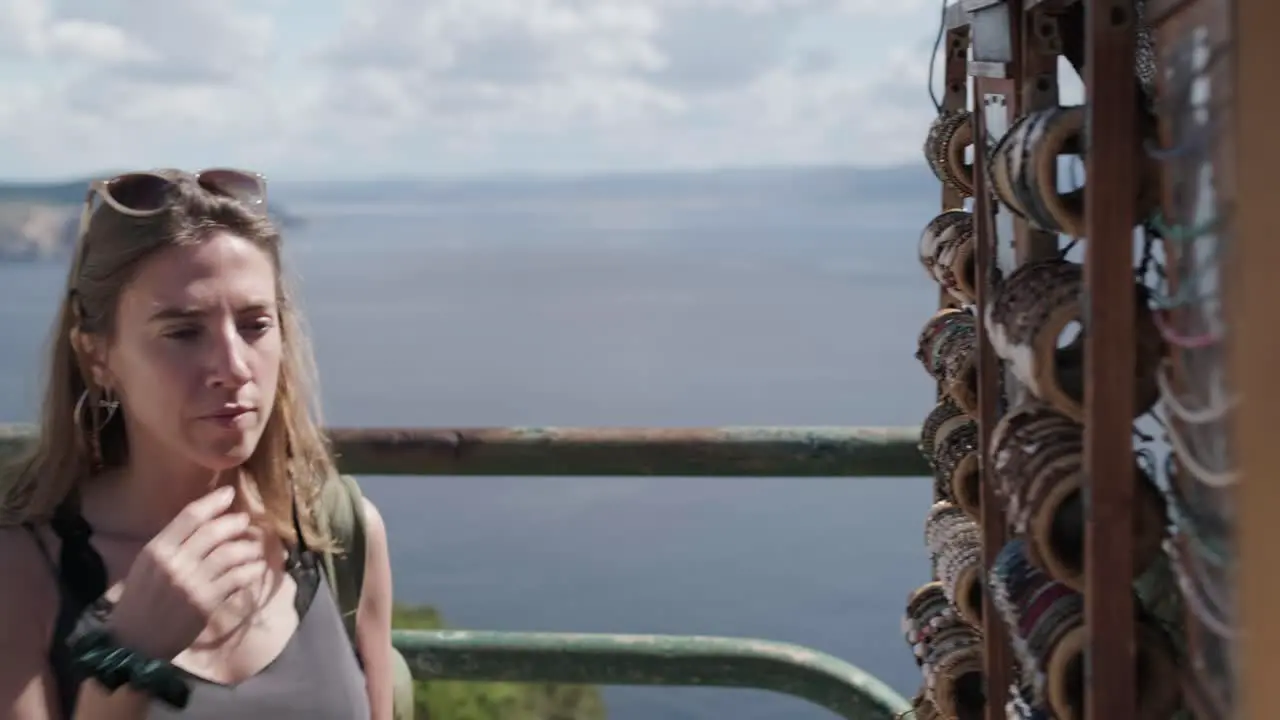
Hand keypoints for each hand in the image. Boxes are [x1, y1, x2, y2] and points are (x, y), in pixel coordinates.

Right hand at [107, 485, 267, 660]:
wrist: (133, 641)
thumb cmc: (140, 600)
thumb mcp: (148, 565)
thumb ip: (173, 544)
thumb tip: (206, 523)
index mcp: (157, 549)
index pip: (190, 517)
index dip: (213, 502)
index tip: (229, 494)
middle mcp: (175, 563)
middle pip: (213, 532)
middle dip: (235, 523)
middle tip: (245, 522)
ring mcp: (192, 583)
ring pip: (230, 554)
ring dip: (248, 547)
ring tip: (254, 548)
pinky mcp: (206, 603)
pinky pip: (236, 579)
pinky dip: (250, 570)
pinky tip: (256, 568)